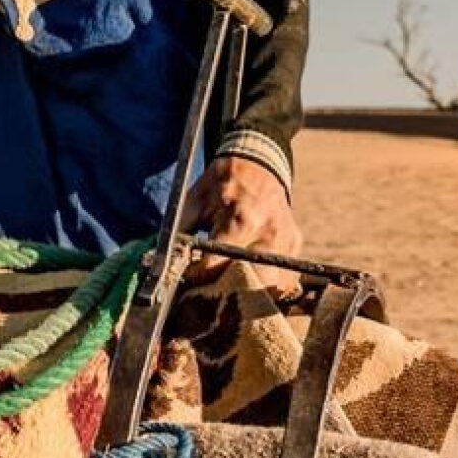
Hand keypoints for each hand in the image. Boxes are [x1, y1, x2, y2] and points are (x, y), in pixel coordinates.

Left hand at [184, 156, 301, 291]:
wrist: (258, 163)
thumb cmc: (220, 183)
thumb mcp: (194, 199)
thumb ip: (179, 231)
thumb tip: (162, 260)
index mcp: (240, 220)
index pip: (216, 266)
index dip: (197, 277)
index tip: (188, 278)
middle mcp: (268, 234)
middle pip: (249, 283)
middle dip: (226, 293)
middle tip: (209, 294)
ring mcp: (286, 241)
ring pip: (271, 287)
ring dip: (249, 294)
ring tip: (230, 293)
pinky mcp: (295, 246)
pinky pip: (285, 279)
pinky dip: (267, 287)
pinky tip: (251, 283)